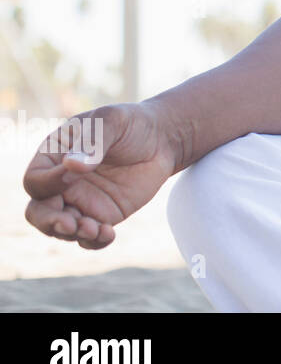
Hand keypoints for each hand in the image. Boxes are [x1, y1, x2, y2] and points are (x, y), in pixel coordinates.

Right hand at [23, 102, 180, 249]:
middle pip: (38, 212)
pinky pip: (89, 238)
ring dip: (73, 234)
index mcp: (53, 158)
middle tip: (69, 224)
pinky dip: (94, 242)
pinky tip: (108, 234)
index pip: (36, 180)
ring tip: (96, 229)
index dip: (49, 182)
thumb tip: (72, 166)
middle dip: (49, 222)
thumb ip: (92, 142)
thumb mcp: (112, 122)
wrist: (161, 140)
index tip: (75, 171)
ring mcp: (80, 202)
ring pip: (61, 229)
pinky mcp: (101, 216)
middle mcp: (61, 184)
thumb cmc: (129, 125)